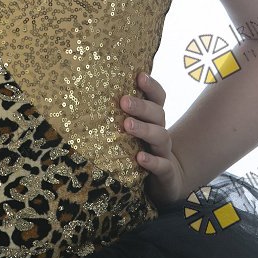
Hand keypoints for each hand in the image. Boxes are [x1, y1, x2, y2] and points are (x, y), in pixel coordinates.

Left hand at [120, 72, 187, 206]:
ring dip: (144, 129)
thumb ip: (121, 114)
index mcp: (153, 118)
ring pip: (161, 136)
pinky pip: (162, 165)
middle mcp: (160, 131)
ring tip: (127, 125)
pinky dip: (152, 161)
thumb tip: (90, 93)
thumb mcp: (133, 130)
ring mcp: (164, 152)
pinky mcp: (166, 173)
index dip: (151, 86)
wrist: (166, 181)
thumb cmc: (140, 149)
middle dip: (141, 106)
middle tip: (123, 101)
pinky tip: (140, 158)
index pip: (158, 97)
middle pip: (158, 114)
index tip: (139, 76)